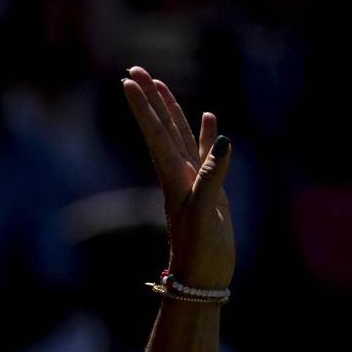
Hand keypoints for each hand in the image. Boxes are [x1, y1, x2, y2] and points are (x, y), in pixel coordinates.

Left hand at [122, 66, 234, 289]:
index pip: (156, 134)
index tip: (129, 81)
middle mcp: (179, 175)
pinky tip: (209, 120)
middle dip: (149, 99)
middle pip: (162, 128)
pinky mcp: (210, 190)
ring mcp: (194, 182)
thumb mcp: (206, 214)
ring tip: (160, 85)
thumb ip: (211, 176)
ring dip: (171, 111)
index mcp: (175, 177)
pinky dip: (207, 135)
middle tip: (135, 70)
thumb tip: (222, 139)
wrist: (203, 281)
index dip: (144, 107)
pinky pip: (206, 154)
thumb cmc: (201, 252)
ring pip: (181, 136)